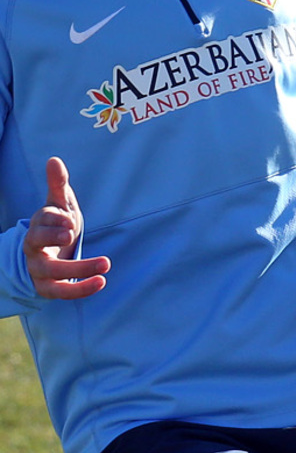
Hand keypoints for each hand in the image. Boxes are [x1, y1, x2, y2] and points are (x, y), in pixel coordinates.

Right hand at [23, 157, 109, 299]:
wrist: (49, 257)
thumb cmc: (56, 227)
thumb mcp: (59, 206)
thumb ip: (58, 186)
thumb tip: (54, 160)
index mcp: (35, 227)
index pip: (39, 222)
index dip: (52, 220)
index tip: (69, 219)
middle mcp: (33, 250)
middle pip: (36, 243)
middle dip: (53, 238)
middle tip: (72, 233)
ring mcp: (39, 271)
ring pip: (53, 272)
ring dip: (78, 269)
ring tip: (105, 263)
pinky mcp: (49, 288)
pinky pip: (63, 292)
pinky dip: (81, 289)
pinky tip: (102, 281)